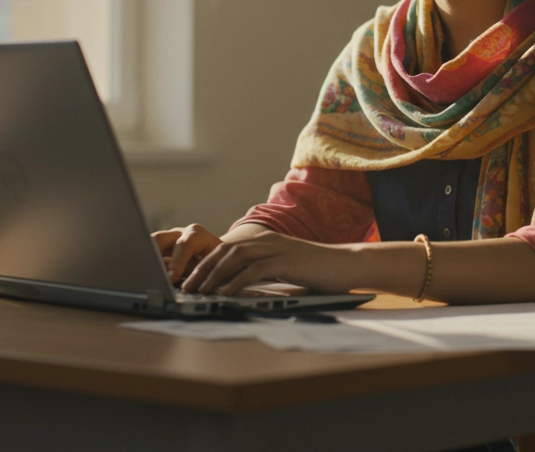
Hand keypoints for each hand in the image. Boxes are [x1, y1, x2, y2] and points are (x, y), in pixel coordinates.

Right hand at [151, 223, 222, 282]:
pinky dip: (145, 266)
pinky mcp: (158, 251)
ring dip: (145, 260)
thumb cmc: (219, 265)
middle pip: (159, 239)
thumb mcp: (214, 269)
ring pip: (148, 246)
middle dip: (153, 256)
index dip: (177, 262)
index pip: (184, 244)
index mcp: (197, 235)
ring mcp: (167, 241)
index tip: (172, 279)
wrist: (218, 260)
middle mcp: (179, 234)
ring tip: (144, 276)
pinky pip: (147, 256)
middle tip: (151, 274)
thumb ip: (201, 274)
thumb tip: (188, 287)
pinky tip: (144, 278)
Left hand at [181, 232, 358, 295]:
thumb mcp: (286, 269)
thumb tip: (238, 287)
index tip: (191, 279)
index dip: (206, 262)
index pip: (227, 247)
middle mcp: (267, 241)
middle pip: (225, 250)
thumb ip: (264, 272)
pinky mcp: (286, 262)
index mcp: (266, 240)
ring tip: (199, 291)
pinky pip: (254, 271)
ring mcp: (277, 249)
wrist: (348, 265)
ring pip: (235, 258)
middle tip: (187, 287)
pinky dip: (236, 282)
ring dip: (214, 275)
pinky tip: (224, 294)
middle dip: (203, 269)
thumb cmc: (319, 272)